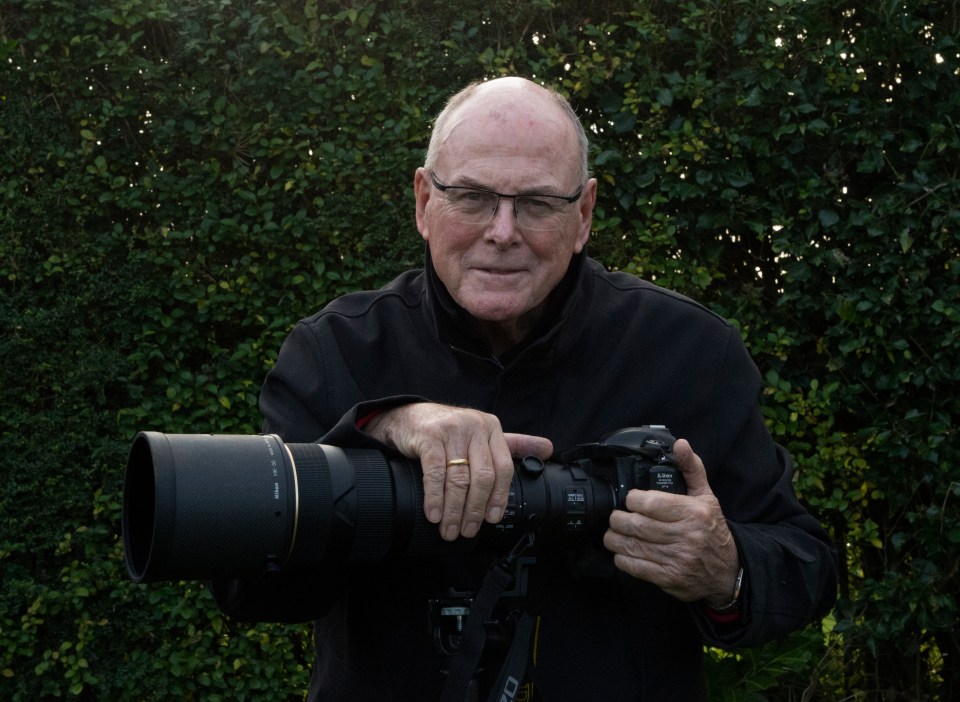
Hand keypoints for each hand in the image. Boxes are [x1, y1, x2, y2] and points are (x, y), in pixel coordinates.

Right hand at [364, 403, 552, 540]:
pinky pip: (435, 473)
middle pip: (483, 477)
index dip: (499, 497)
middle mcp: (474, 426)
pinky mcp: (429, 437)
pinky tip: (434, 514)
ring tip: (450, 529)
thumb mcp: (480, 434)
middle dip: (475, 509)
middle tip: (468, 530)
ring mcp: (451, 430)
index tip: (492, 519)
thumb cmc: (446, 431)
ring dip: (455, 510)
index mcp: (491, 428)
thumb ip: (512, 444)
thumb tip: (548, 449)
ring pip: (459, 478)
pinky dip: (435, 498)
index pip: (504, 468)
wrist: (408, 417)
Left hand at [602, 439, 739, 604]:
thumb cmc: (712, 529)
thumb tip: (681, 444)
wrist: (728, 571)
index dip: (633, 500)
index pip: (652, 503)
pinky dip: (623, 559)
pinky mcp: (669, 578)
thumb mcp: (706, 497)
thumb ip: (691, 468)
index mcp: (693, 513)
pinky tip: (620, 552)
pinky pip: (637, 567)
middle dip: (618, 520)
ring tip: (611, 533)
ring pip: (634, 546)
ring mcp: (677, 559)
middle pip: (638, 525)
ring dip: (615, 539)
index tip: (629, 499)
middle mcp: (686, 536)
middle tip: (615, 517)